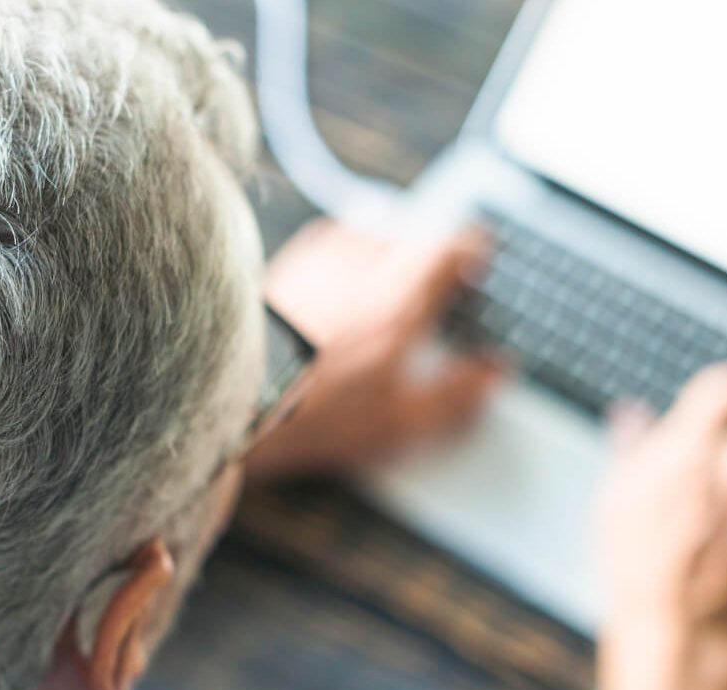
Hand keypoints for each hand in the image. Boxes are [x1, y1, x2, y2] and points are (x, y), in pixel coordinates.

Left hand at [244, 220, 503, 479]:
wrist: (229, 396)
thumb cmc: (314, 413)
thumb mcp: (398, 421)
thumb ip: (454, 394)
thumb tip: (496, 373)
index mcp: (400, 300)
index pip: (451, 247)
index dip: (473, 248)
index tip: (483, 256)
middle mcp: (362, 266)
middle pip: (412, 232)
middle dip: (431, 251)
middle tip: (441, 276)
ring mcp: (320, 259)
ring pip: (370, 232)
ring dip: (388, 247)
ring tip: (392, 278)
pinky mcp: (286, 264)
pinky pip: (329, 241)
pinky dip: (346, 252)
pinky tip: (342, 278)